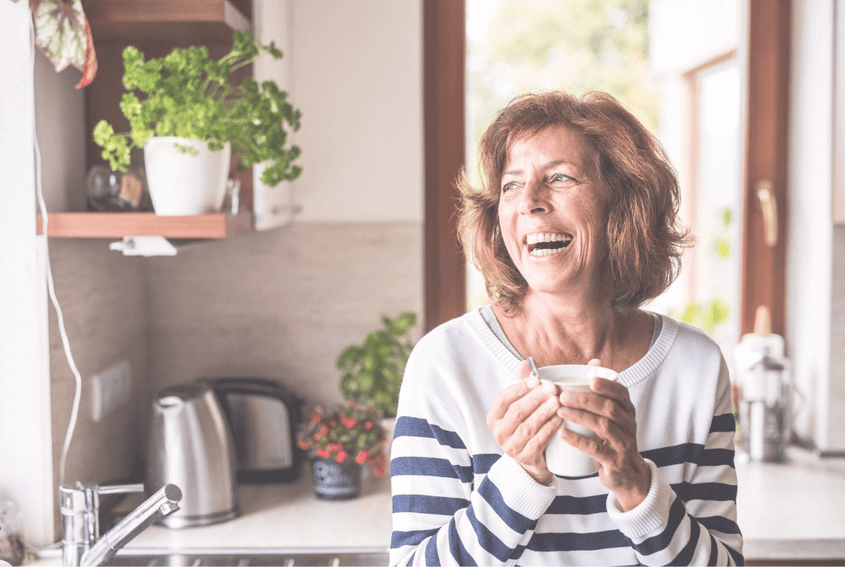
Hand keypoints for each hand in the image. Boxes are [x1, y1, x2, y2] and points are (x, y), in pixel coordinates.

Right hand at [486, 360, 561, 484]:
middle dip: (535, 398)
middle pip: (516, 412)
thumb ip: (522, 384)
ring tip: (557, 401)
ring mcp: (511, 447)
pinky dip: (549, 429)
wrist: (533, 459)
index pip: (503, 399)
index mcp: (494, 417)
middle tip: (552, 388)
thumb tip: (524, 363)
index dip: (519, 388)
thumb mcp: (522, 405)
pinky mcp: (525, 457)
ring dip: (543, 413)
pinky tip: (560, 419)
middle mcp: (499, 433)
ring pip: (527, 427)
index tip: (537, 379)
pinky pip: (538, 441)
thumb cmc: (527, 424)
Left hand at [557, 359, 649, 510]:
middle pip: (609, 408)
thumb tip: (594, 360)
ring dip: (580, 416)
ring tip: (559, 410)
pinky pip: (596, 449)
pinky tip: (563, 433)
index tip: (590, 378)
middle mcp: (628, 425)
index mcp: (627, 410)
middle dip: (585, 399)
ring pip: (603, 426)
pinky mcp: (614, 461)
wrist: (627, 474)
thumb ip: (602, 390)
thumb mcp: (612, 415)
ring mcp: (623, 444)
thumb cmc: (613, 438)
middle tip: (562, 395)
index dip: (607, 385)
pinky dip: (578, 440)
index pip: (621, 393)